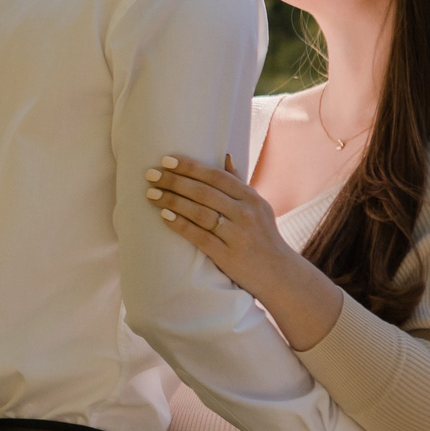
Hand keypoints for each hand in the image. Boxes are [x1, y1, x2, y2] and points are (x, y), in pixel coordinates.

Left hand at [146, 152, 295, 295]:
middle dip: (174, 182)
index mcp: (251, 198)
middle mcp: (246, 213)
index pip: (216, 176)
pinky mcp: (229, 256)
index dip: (190, 167)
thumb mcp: (259, 207)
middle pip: (204, 192)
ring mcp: (238, 235)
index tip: (166, 160)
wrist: (279, 274)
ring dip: (173, 201)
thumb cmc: (263, 237)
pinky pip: (200, 237)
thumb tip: (226, 156)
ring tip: (151, 194)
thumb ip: (240, 184)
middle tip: (151, 175)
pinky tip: (164, 217)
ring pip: (200, 213)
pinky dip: (181, 225)